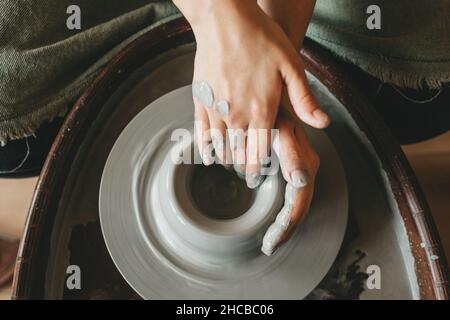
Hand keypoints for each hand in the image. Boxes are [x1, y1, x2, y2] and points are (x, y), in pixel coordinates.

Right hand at [175, 0, 328, 188]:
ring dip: (227, 160)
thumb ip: (304, 99)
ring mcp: (216, 109)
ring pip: (220, 148)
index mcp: (261, 111)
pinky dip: (206, 148)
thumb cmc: (259, 38)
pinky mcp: (200, 100)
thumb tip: (322, 124)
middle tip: (247, 177)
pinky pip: (201, 133)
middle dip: (244, 169)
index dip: (260, 170)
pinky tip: (209, 154)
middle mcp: (237, 116)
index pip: (260, 155)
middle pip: (239, 156)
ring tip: (232, 165)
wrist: (224, 19)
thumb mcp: (291, 65)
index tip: (259, 177)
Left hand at [261, 109, 319, 255]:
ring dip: (284, 226)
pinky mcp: (292, 170)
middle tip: (269, 246)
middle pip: (299, 207)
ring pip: (296, 206)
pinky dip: (282, 214)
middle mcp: (305, 168)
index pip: (299, 198)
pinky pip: (291, 197)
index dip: (289, 220)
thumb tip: (303, 180)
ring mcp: (300, 170)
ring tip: (270, 243)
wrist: (274, 97)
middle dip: (285, 229)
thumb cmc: (274, 108)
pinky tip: (273, 225)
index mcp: (303, 160)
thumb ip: (293, 150)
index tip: (275, 237)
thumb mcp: (281, 125)